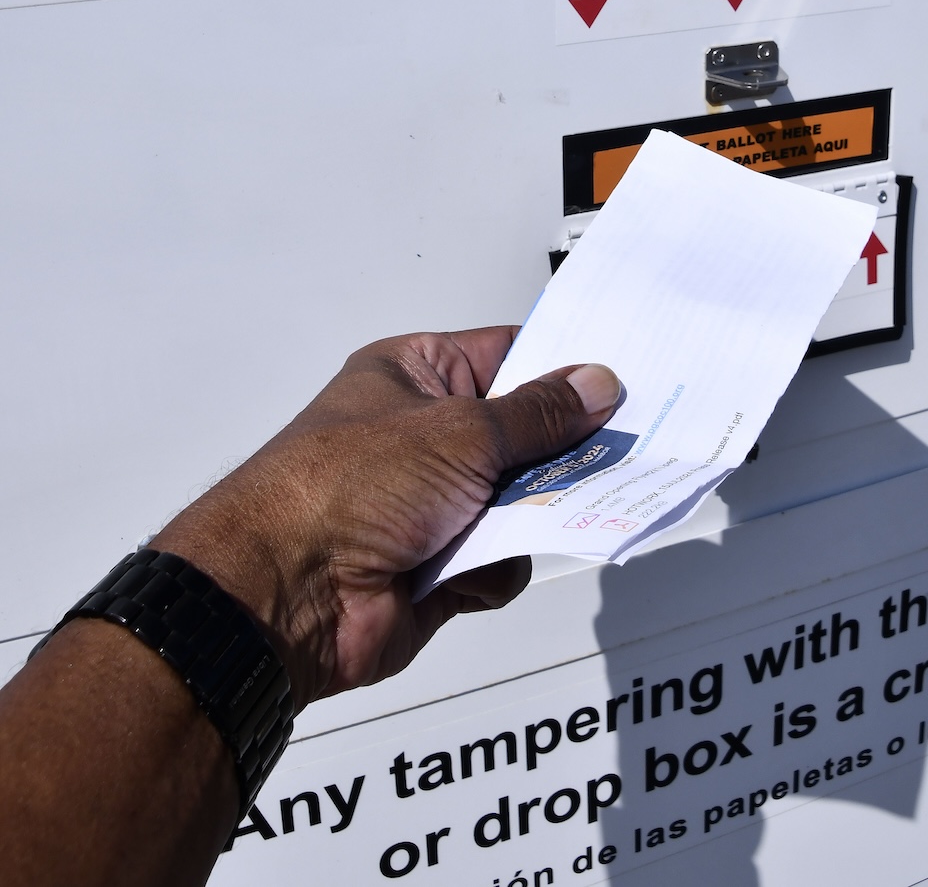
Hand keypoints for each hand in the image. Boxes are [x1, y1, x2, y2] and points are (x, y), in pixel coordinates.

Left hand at [153, 328, 620, 711]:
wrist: (283, 598)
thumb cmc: (342, 488)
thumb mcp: (460, 431)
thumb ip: (538, 414)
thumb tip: (594, 385)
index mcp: (416, 375)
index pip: (508, 354)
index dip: (563, 368)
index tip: (619, 380)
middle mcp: (423, 434)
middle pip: (524, 433)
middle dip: (559, 450)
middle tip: (609, 452)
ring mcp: (430, 503)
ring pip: (522, 500)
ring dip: (526, 513)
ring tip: (519, 515)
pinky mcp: (437, 566)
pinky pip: (503, 558)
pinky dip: (496, 565)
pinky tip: (470, 567)